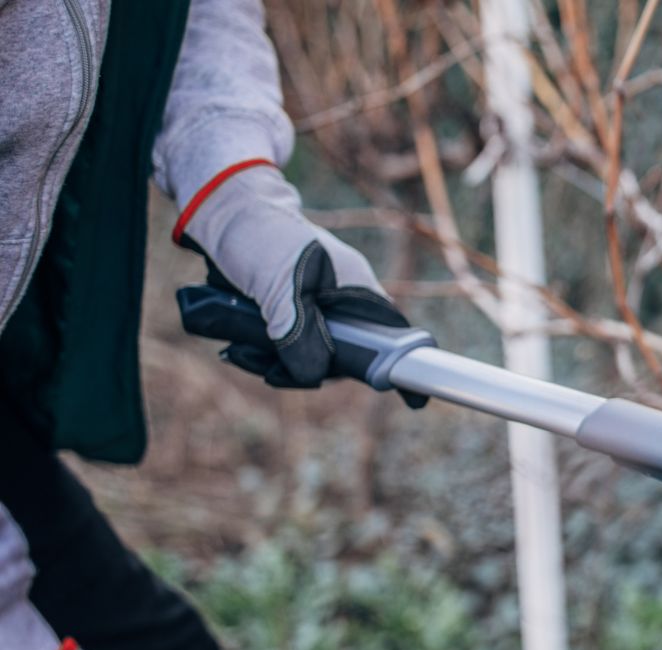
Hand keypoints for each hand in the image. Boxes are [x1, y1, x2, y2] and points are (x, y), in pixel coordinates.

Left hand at [173, 160, 422, 405]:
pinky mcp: (288, 310)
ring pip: (308, 353)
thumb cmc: (259, 234)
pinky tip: (236, 344)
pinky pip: (285, 344)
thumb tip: (315, 376)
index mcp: (356, 291)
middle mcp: (342, 302)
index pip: (392, 337)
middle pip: (342, 356)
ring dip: (273, 360)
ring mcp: (316, 307)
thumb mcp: (280, 284)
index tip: (414, 402)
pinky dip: (262, 350)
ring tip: (239, 349)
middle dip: (305, 368)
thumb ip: (298, 331)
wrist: (221, 209)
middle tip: (267, 367)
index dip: (397, 368)